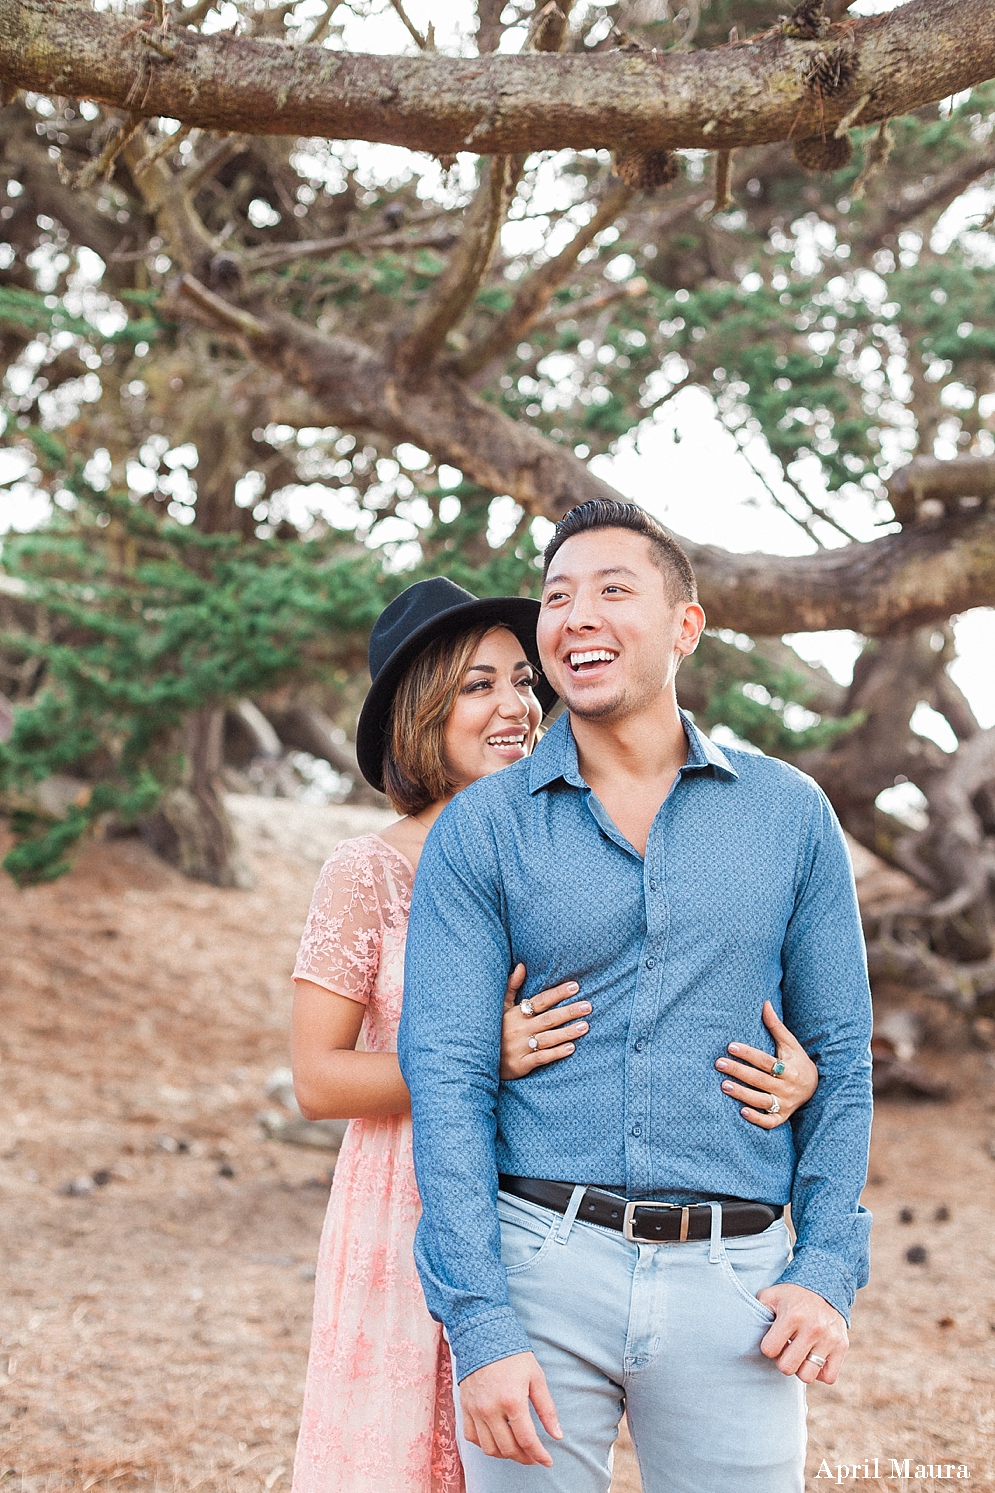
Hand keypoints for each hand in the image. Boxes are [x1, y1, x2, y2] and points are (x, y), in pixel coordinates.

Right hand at [459, 1351, 561, 1464]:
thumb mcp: (536, 1378)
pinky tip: (496, 1438)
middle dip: (524, 1457)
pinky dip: (485, 1444)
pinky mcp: (465, 1407)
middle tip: (534, 1456)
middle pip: (508, 1448)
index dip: (539, 1455)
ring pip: (489, 1448)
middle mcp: (490, 1409)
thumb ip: (547, 1409)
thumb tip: (557, 1435)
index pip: (527, 1440)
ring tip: (517, 1449)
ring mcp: (475, 1409)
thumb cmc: (513, 1355)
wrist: (483, 1335)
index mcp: (512, 1400)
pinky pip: (472, 1437)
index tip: (547, 1460)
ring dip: (505, 1454)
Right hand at [500, 963, 590, 1080]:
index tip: (575, 987)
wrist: (478, 1059)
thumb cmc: (494, 1030)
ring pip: (548, 1038)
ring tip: (585, 1026)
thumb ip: (511, 987)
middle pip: (548, 1018)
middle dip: (569, 1011)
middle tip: (588, 1006)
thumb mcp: (499, 1007)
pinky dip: (556, 1053)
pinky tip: (571, 1048)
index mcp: (515, 1014)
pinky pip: (542, 1057)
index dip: (557, 993)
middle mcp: (519, 1029)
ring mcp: (520, 1047)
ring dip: (567, 1032)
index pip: (540, 1001)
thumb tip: (522, 965)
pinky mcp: (521, 1064)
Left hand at [715, 999, 818, 1127]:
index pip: (766, 1061)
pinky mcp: (783, 1117)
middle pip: (760, 1079)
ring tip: (723, 1085)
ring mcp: (786, 1103)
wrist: (815, 1087)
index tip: (730, 1046)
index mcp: (790, 1068)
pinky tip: (741, 1112)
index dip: (748, 1054)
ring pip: (762, 1101)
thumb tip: (764, 1003)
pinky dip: (757, 1119)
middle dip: (739, 1071)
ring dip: (742, 1094)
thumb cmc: (797, 1061)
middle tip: (719, 1063)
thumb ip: (776, 1026)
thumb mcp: (790, 1044)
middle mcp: (788, 1087)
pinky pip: (770, 1122)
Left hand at [755, 1282, 848, 1383]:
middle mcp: (812, 1328)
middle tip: (786, 1348)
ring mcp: (829, 1339)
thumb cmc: (792, 1295)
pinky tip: (814, 1357)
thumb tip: (746, 1330)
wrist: (825, 1284)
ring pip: (808, 1376)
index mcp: (792, 1316)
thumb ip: (758, 1311)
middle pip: (787, 1368)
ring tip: (800, 1353)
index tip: (774, 1339)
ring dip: (801, 1368)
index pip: (769, 1350)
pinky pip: (828, 1377)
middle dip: (783, 1360)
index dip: (769, 1347)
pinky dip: (820, 1372)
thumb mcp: (771, 1296)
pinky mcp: (842, 1346)